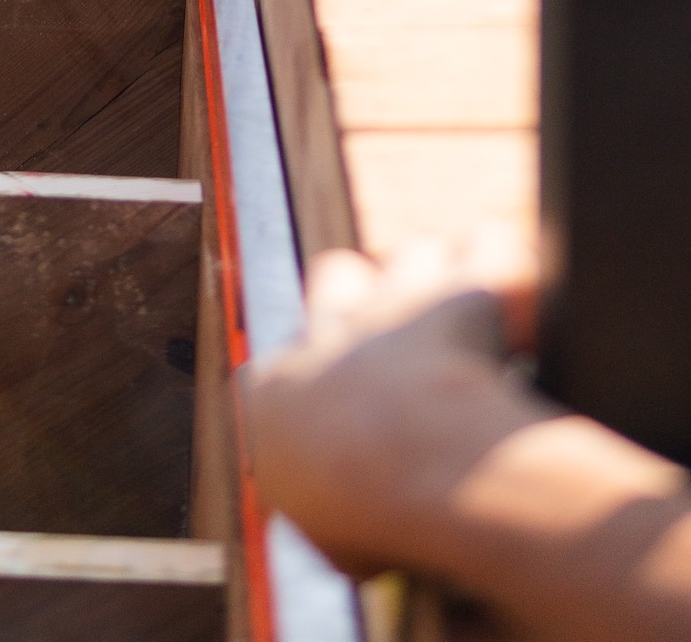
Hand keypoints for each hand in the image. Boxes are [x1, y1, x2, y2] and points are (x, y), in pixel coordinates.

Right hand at [242, 241, 539, 578]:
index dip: (310, 386)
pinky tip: (517, 296)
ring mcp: (393, 305)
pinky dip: (501, 263)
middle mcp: (325, 334)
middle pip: (334, 278)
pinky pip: (485, 248)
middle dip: (362, 296)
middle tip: (396, 339)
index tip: (336, 417)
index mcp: (270, 394)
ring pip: (409, 255)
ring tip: (462, 315)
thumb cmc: (368, 516)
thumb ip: (326, 512)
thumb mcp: (322, 539)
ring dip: (434, 279)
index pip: (271, 372)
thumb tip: (349, 533)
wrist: (418, 466)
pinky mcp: (460, 292)